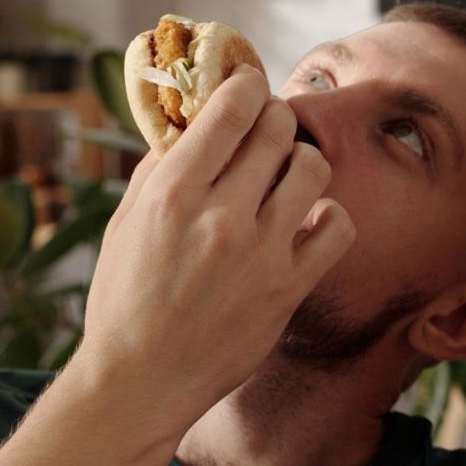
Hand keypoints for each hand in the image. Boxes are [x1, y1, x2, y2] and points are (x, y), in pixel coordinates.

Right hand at [71, 63, 354, 434]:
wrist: (142, 379)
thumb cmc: (126, 299)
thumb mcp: (127, 222)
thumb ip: (162, 169)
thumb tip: (195, 122)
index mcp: (173, 192)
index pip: (230, 108)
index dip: (245, 85)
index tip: (248, 85)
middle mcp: (222, 215)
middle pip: (277, 129)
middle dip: (275, 119)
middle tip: (268, 130)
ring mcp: (262, 252)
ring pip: (314, 168)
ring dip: (303, 163)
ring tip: (287, 178)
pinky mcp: (291, 287)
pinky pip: (340, 226)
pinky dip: (329, 215)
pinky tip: (307, 222)